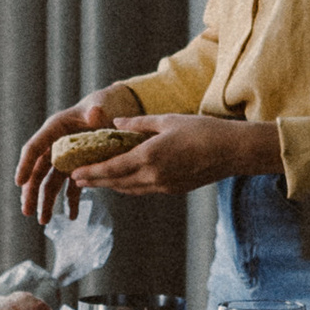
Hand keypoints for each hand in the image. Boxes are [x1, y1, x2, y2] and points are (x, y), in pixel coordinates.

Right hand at [15, 86, 146, 223]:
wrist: (115, 109)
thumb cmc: (106, 104)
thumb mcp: (102, 105)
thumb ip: (97, 110)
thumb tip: (94, 114)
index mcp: (55, 128)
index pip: (34, 147)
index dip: (25, 165)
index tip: (18, 183)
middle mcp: (55, 144)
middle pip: (38, 170)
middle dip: (31, 192)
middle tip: (27, 211)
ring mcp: (65, 158)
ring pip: (50, 182)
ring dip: (45, 201)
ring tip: (43, 221)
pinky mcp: (77, 167)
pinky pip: (70, 186)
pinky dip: (71, 201)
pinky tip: (73, 216)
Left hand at [61, 113, 272, 197]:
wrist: (233, 151)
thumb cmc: (203, 130)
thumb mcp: (168, 120)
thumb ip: (139, 123)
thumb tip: (116, 122)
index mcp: (150, 157)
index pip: (112, 168)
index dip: (92, 172)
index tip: (75, 173)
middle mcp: (154, 176)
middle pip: (117, 182)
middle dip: (96, 181)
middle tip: (78, 180)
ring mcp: (164, 186)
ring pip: (130, 189)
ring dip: (111, 185)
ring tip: (96, 180)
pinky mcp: (174, 189)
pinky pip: (144, 190)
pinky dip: (129, 185)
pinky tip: (124, 180)